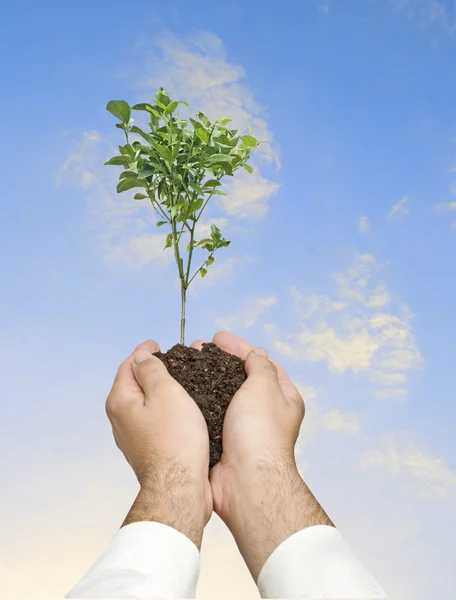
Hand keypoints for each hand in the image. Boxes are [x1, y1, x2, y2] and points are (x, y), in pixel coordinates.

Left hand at [105, 339, 212, 548]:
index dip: (144, 352)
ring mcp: (132, 436)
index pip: (129, 365)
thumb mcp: (165, 392)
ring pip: (146, 403)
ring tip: (181, 383)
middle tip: (174, 361)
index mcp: (120, 401)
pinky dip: (165, 410)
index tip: (158, 344)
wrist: (179, 487)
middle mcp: (121, 419)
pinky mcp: (148, 449)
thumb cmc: (175, 440)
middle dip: (152, 370)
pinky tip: (182, 411)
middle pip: (135, 384)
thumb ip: (151, 369)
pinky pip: (154, 420)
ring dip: (161, 391)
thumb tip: (141, 356)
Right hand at [191, 331, 332, 580]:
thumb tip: (257, 353)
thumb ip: (260, 366)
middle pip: (239, 378)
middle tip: (196, 349)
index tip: (217, 337)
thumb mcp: (264, 388)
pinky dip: (197, 401)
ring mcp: (242, 427)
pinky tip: (181, 392)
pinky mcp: (223, 440)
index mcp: (283, 398)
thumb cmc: (259, 433)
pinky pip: (209, 414)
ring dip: (204, 379)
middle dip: (218, 361)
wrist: (246, 481)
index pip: (261, 363)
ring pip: (221, 395)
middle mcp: (264, 412)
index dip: (239, 347)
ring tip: (184, 366)